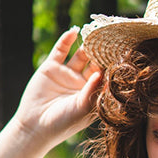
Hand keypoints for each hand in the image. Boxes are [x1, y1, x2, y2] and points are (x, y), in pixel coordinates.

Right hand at [12, 30, 101, 146]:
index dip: (112, 65)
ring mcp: (67, 73)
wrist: (35, 126)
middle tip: (111, 39)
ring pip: (80, 54)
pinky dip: (67, 40)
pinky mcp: (51, 67)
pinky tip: (74, 31)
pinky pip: (61, 50)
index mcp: (93, 93)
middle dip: (102, 52)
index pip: (106, 75)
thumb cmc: (63, 123)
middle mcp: (82, 82)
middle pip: (95, 62)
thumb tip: (101, 73)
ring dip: (87, 44)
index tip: (122, 53)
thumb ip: (92, 91)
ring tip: (95, 33)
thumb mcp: (82, 108)